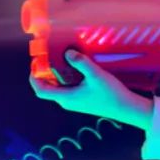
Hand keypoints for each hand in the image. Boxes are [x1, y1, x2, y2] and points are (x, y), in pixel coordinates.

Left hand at [29, 50, 152, 130]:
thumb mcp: (96, 75)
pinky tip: (73, 66)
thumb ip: (81, 63)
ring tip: (59, 57)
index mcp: (66, 98)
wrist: (125, 108)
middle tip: (47, 55)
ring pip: (57, 87)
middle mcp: (67, 101)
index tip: (35, 63)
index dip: (34, 77)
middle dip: (44, 72)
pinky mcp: (80, 99)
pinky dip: (64, 76)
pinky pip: (66, 87)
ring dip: (55, 73)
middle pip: (47, 87)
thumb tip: (68, 52)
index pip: (41, 90)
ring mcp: (73, 101)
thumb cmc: (111, 94)